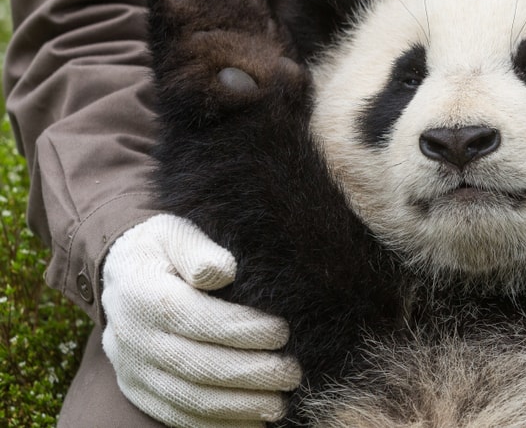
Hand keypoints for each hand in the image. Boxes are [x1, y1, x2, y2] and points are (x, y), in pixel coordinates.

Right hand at [101, 214, 301, 427]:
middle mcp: (132, 337)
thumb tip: (223, 271)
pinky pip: (177, 416)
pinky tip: (253, 422)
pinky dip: (217, 424)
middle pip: (196, 364)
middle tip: (291, 372)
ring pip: (188, 398)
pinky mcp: (138, 391)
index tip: (282, 332)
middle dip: (250, 373)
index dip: (241, 329)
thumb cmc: (163, 248)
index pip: (196, 318)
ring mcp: (132, 369)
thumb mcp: (175, 231)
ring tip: (279, 402)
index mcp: (141, 292)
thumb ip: (198, 248)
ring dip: (239, 406)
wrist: (120, 274)